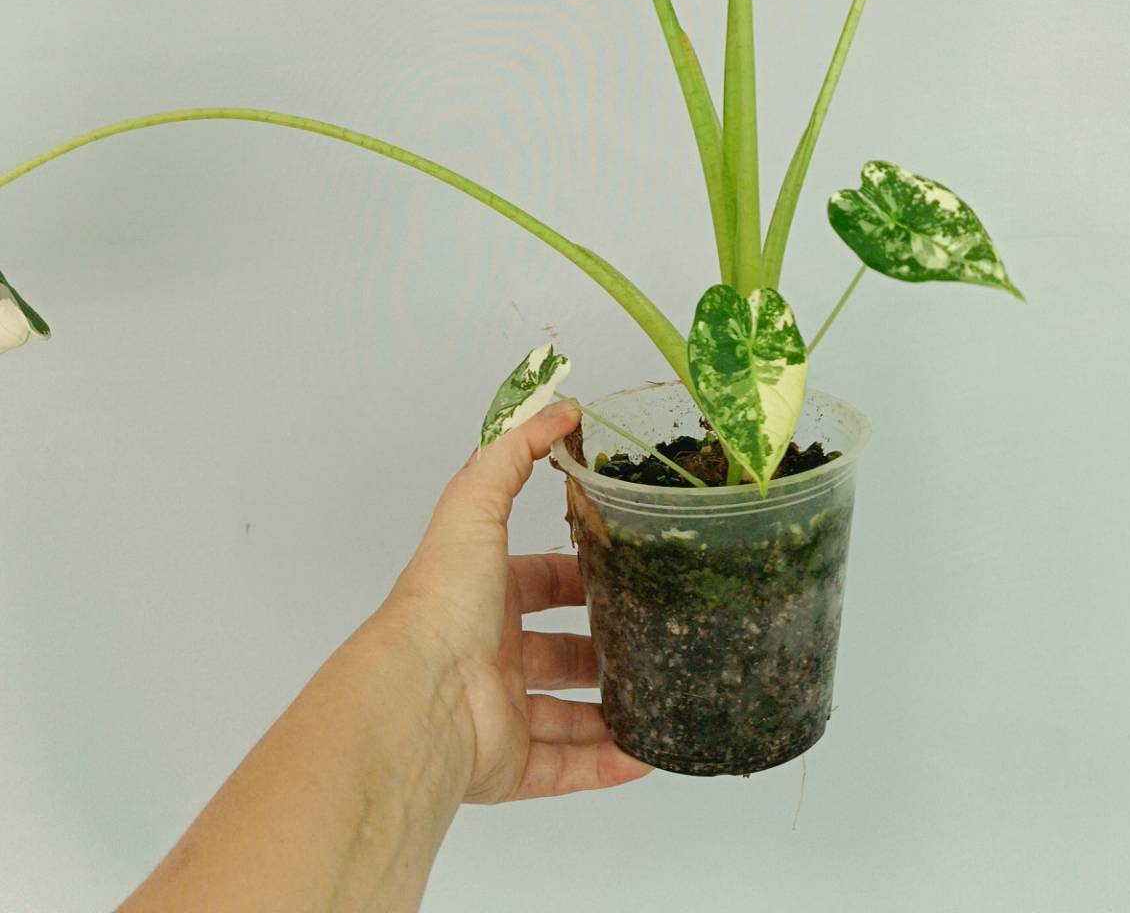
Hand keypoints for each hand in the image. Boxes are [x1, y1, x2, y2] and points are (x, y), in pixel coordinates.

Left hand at [376, 400, 651, 803]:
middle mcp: (488, 654)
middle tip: (651, 634)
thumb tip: (558, 409)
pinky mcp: (508, 765)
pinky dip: (604, 764)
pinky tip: (647, 753)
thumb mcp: (475, 504)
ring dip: (610, 707)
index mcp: (482, 596)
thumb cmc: (445, 598)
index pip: (537, 580)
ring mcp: (498, 712)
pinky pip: (563, 769)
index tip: (624, 567)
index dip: (576, 573)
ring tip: (662, 694)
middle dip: (599, 643)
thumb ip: (512, 453)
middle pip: (554, 648)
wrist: (419, 697)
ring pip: (564, 712)